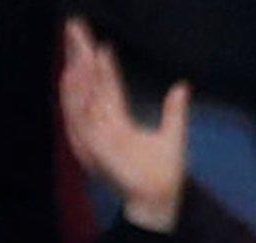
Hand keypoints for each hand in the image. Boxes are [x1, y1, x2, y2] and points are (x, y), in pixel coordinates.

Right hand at [60, 17, 189, 232]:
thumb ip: (174, 111)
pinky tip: (74, 76)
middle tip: (74, 30)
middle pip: (87, 87)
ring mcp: (95, 138)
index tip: (100, 44)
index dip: (103, 68)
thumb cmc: (162, 175)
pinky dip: (75, 96)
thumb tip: (181, 85)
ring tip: (75, 49)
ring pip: (79, 99)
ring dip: (75, 73)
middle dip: (79, 58)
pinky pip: (80, 117)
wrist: (159, 199)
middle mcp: (101, 129)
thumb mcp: (173, 135)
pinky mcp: (93, 146)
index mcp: (116, 125)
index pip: (106, 90)